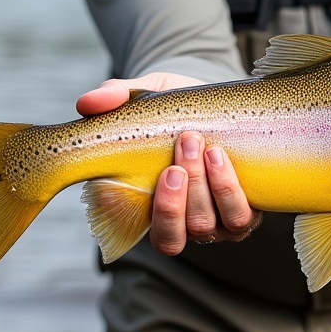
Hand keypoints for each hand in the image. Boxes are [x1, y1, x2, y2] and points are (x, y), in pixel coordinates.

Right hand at [76, 74, 261, 255]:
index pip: (140, 230)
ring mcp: (212, 222)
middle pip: (174, 235)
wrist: (216, 106)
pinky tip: (220, 157)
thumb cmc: (173, 109)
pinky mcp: (243, 213)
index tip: (163, 174)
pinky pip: (241, 218)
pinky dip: (230, 190)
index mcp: (146, 208)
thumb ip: (115, 96)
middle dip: (178, 197)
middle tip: (184, 145)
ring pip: (205, 226)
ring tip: (204, 146)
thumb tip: (86, 102)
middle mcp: (179, 223)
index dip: (151, 212)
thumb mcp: (144, 96)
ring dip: (205, 187)